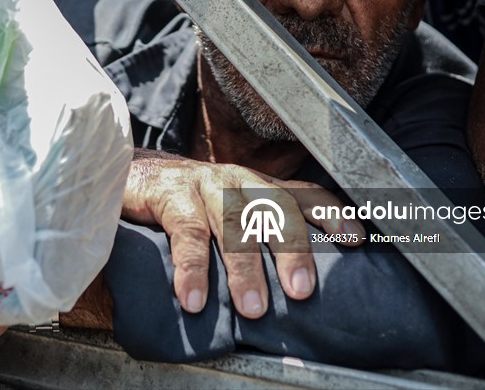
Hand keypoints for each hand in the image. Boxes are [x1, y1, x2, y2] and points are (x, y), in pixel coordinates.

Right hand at [122, 151, 364, 318]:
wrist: (129, 176)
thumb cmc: (188, 205)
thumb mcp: (229, 214)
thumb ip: (259, 236)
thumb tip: (296, 285)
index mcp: (256, 187)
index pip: (302, 194)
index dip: (330, 214)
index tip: (355, 239)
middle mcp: (236, 181)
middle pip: (274, 208)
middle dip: (292, 248)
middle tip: (301, 290)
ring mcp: (203, 184)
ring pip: (233, 222)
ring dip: (245, 267)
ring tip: (253, 308)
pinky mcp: (169, 193)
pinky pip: (186, 231)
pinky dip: (192, 267)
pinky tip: (194, 298)